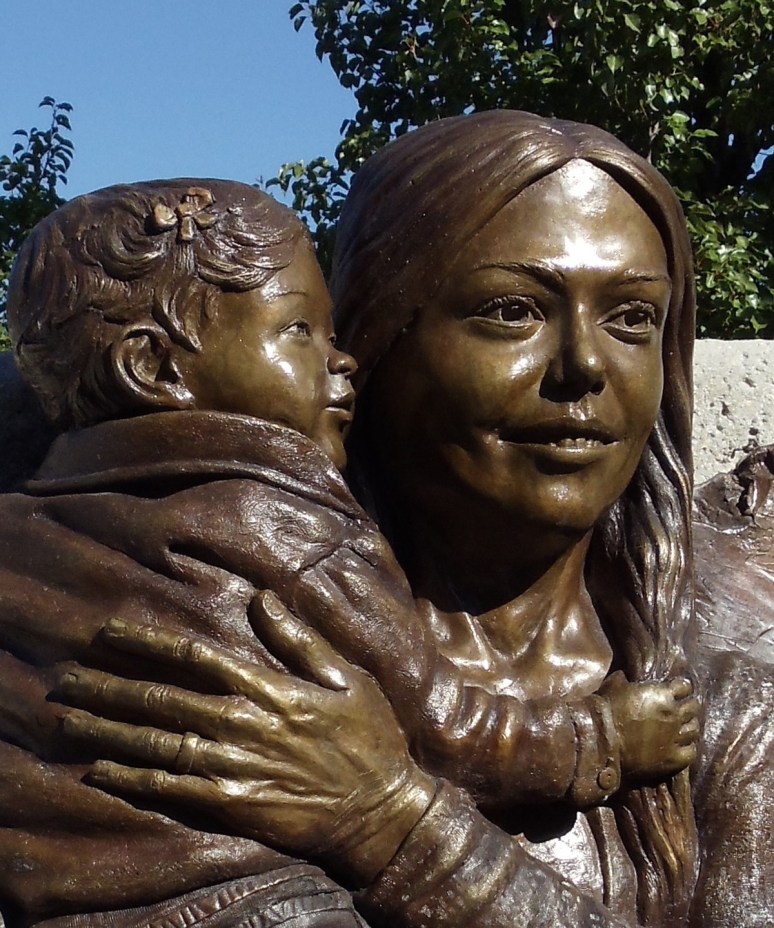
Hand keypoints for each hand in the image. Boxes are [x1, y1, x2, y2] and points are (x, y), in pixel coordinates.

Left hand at [58, 592, 434, 884]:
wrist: (380, 812)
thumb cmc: (368, 738)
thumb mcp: (346, 678)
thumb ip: (299, 639)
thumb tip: (262, 598)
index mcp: (268, 688)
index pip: (194, 656)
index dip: (148, 642)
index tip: (109, 632)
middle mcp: (242, 724)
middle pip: (162, 698)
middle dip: (110, 686)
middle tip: (68, 678)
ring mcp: (234, 766)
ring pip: (157, 743)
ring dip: (109, 729)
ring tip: (70, 719)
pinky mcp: (232, 803)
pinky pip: (171, 789)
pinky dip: (133, 778)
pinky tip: (101, 769)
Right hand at [599, 672, 699, 782]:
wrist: (602, 742)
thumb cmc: (605, 711)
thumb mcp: (614, 686)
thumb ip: (625, 680)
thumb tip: (624, 676)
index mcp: (661, 694)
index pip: (684, 686)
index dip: (680, 688)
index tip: (675, 691)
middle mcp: (673, 714)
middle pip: (693, 707)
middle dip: (688, 706)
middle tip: (680, 710)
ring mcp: (675, 737)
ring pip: (694, 729)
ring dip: (688, 727)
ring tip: (681, 728)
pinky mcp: (673, 759)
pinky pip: (691, 751)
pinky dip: (687, 748)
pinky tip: (680, 747)